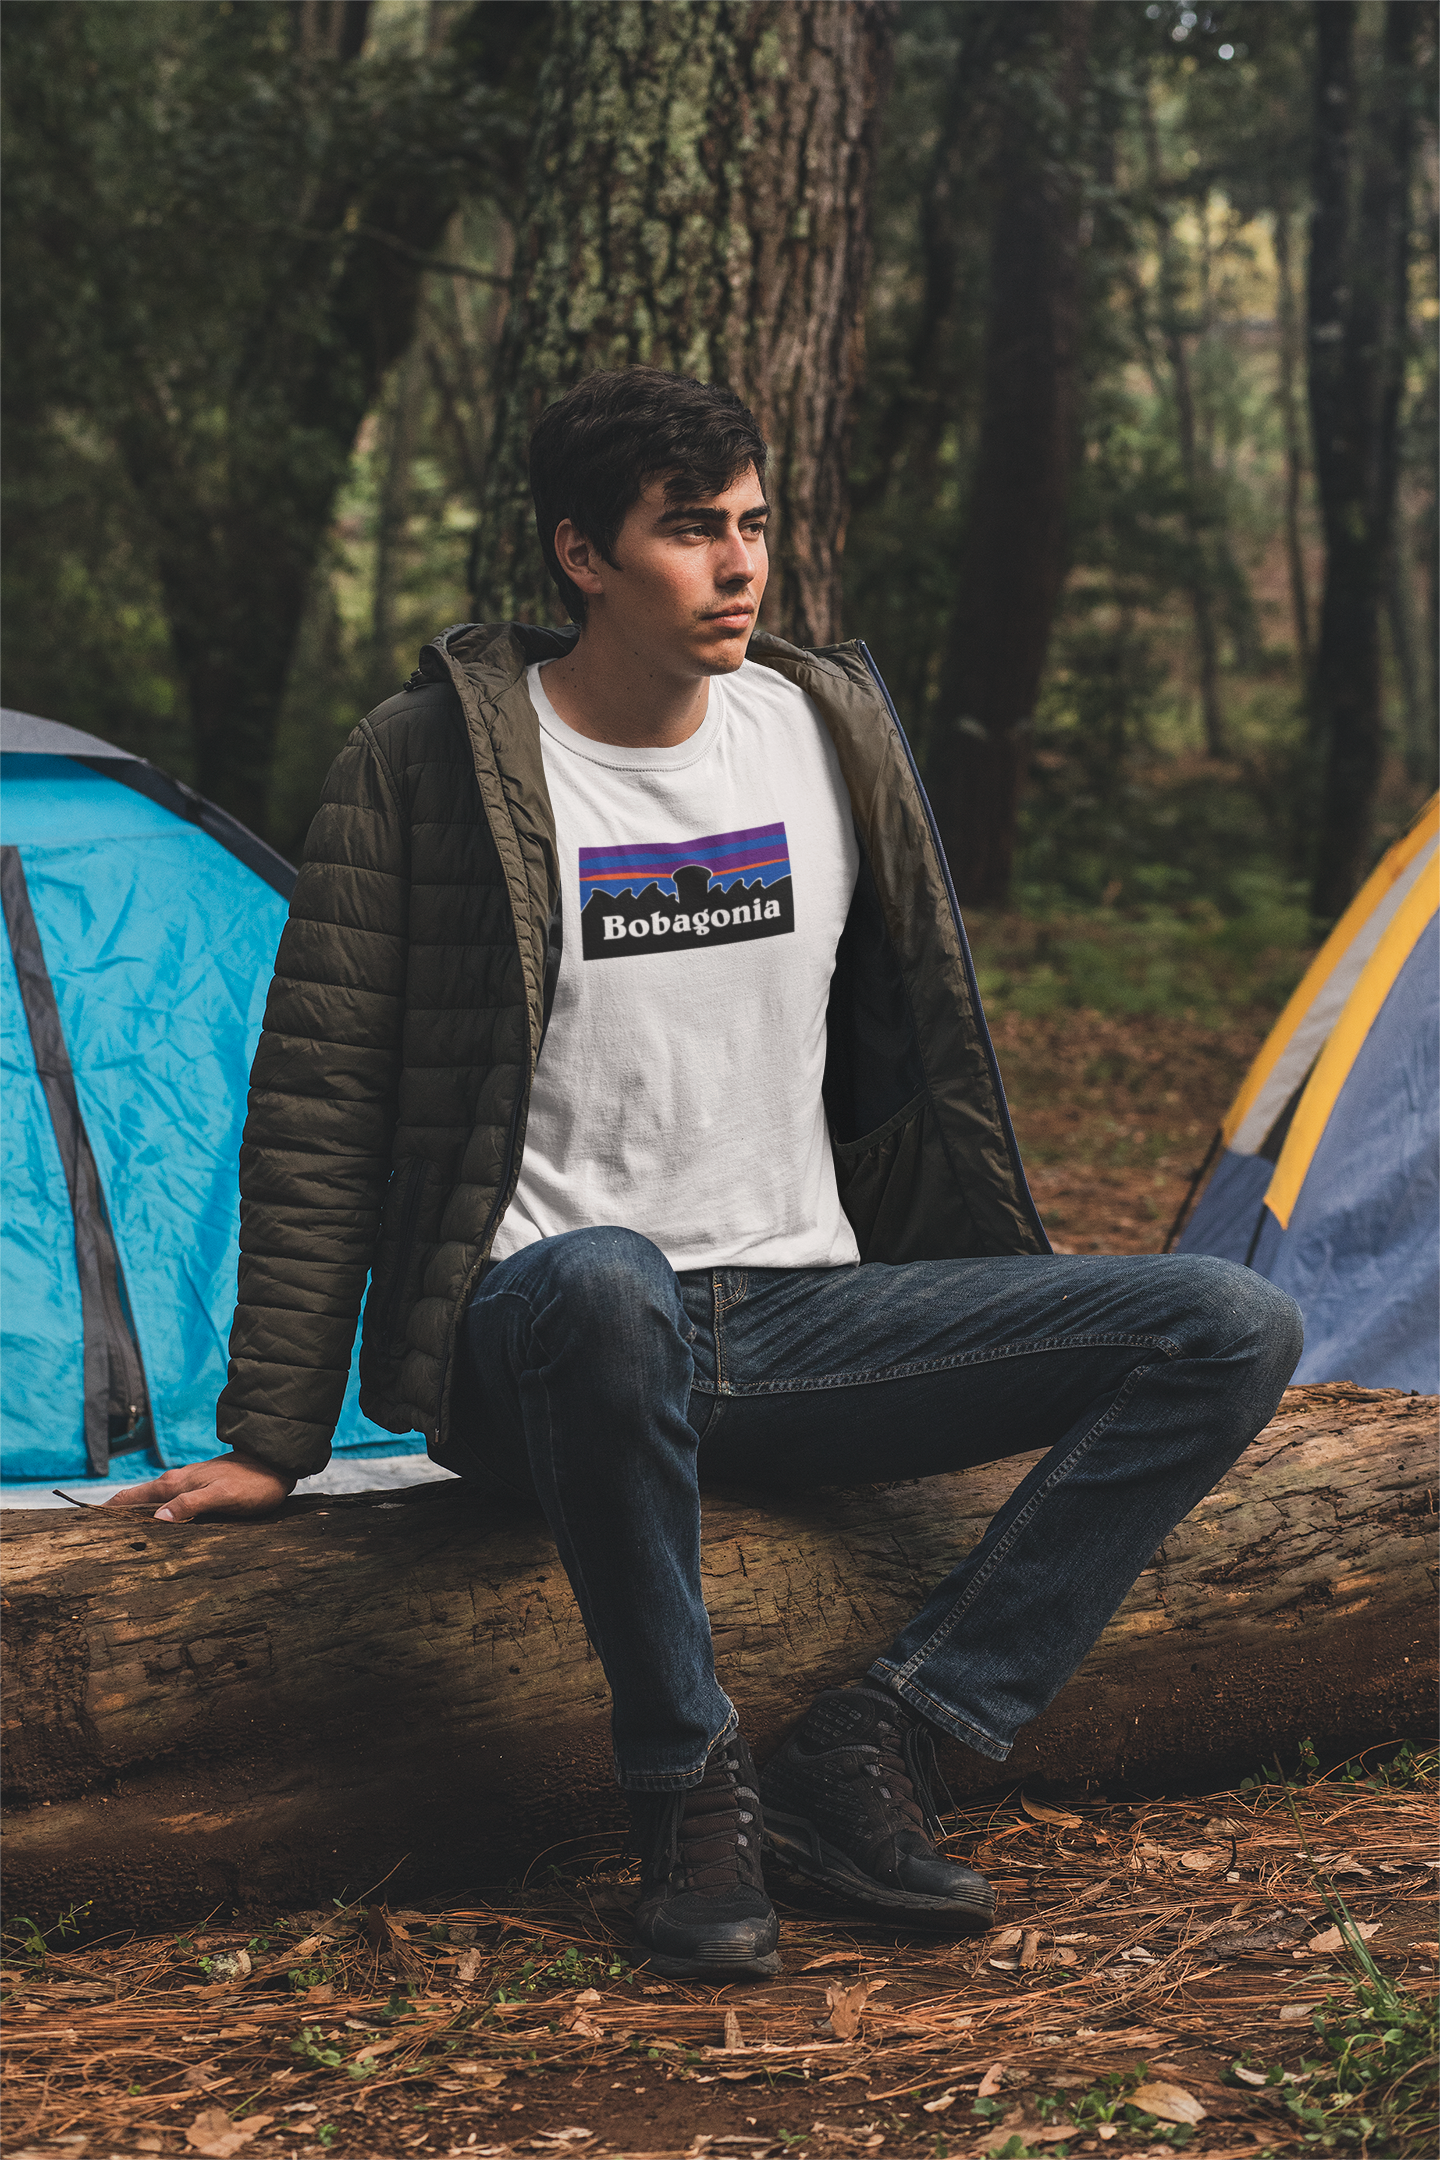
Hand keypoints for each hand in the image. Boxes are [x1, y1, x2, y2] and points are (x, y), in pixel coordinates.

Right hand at [102, 1451, 296, 1522]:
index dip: (105, 1512)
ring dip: (133, 1518)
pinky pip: (166, 1504)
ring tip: (116, 1539)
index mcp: (173, 1484)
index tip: (83, 1527)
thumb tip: (156, 1520)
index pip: (128, 1499)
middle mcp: (174, 1482)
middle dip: (113, 1517)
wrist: (276, 1465)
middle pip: (134, 1501)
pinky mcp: (198, 1490)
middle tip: (93, 1541)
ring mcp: (185, 1485)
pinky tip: (154, 1529)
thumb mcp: (223, 1497)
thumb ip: (191, 1505)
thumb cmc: (252, 1484)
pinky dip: (153, 1516)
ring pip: (149, 1503)